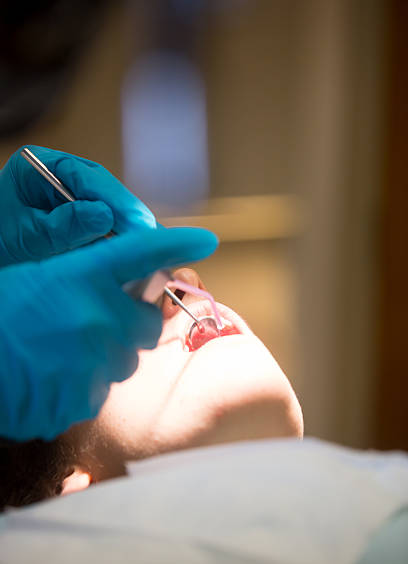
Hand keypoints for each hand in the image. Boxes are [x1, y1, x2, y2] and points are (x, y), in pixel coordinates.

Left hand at [0, 145, 155, 266]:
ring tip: (145, 247)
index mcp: (38, 166)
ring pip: (109, 208)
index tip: (137, 223)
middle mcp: (58, 176)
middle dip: (127, 215)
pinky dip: (117, 240)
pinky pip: (105, 226)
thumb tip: (105, 216)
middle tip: (149, 238)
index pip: (87, 176)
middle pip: (104, 190)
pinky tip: (129, 251)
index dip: (116, 201)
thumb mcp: (25, 237)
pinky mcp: (78, 220)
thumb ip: (62, 226)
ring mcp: (70, 198)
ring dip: (126, 228)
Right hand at [0, 226, 217, 440]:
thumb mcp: (43, 274)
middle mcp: (97, 315)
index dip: (178, 243)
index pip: (142, 251)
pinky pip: (99, 392)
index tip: (206, 239)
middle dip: (131, 324)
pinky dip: (84, 385)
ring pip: (124, 363)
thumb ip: (90, 276)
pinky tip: (53, 376)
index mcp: (83, 275)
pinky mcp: (82, 399)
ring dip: (105, 357)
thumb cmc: (1, 309)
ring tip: (63, 352)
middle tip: (98, 322)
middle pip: (147, 325)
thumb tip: (127, 284)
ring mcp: (93, 361)